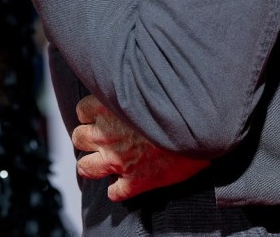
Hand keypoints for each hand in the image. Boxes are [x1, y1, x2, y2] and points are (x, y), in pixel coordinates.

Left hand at [71, 95, 208, 201]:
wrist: (201, 130)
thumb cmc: (178, 104)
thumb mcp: (149, 86)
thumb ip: (130, 89)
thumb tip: (127, 86)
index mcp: (109, 107)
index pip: (81, 111)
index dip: (91, 115)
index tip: (103, 117)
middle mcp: (108, 134)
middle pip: (78, 138)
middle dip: (88, 139)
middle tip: (103, 140)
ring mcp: (118, 160)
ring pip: (85, 167)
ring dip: (93, 166)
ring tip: (107, 163)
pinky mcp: (134, 182)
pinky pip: (114, 192)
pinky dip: (119, 189)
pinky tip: (128, 183)